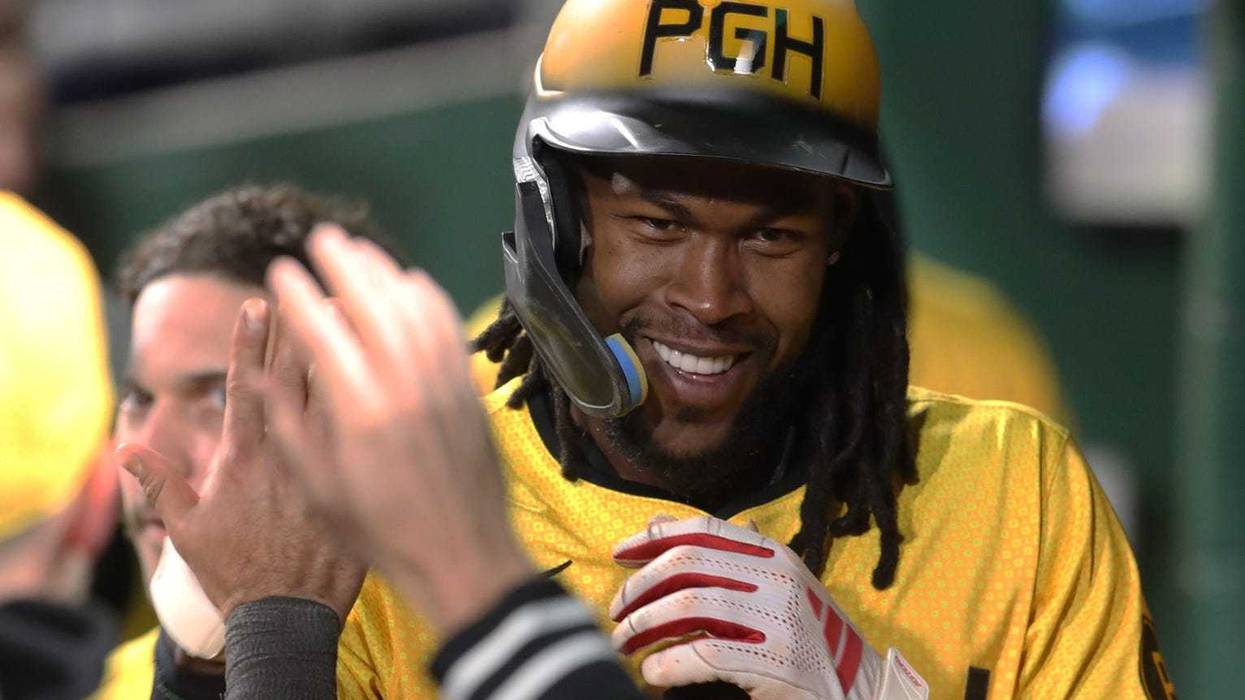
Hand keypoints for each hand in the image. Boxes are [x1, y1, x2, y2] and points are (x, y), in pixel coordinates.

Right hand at [117, 298, 365, 620]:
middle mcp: (292, 452)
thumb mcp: (187, 530)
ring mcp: (332, 466)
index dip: (250, 343)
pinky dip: (384, 391)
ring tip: (358, 306)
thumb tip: (126, 446)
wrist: (288, 616)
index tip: (259, 304)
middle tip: (317, 286)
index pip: (248, 385)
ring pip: (345, 395)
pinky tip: (396, 361)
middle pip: (301, 377)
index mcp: (247, 456)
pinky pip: (378, 427)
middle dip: (306, 327)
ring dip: (350, 349)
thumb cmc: (238, 572)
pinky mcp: (363, 481)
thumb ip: (160, 482)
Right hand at [262, 224, 533, 635]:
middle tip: (321, 238)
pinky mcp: (470, 391)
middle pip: (371, 304)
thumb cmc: (380, 531)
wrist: (461, 554)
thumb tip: (259, 375)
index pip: (322, 332)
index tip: (280, 271)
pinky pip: (449, 328)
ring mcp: (444, 385)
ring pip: (414, 308)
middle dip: (343, 263)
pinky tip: (412, 285)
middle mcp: (404, 388)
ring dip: (385, 273)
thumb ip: (289, 426)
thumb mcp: (318, 489)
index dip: (298, 296)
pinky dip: (428, 298)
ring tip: (360, 251)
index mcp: (359, 412)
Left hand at [609, 516, 888, 699]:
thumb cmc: (809, 637)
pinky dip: (670, 663)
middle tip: (616, 611)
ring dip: (645, 624)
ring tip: (623, 643)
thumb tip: (661, 522)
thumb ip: (722, 556)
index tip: (618, 555)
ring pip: (690, 605)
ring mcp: (781, 618)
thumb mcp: (774, 586)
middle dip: (640, 587)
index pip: (702, 530)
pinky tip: (652, 671)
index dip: (654, 539)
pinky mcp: (779, 662)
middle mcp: (778, 577)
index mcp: (773, 555)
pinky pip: (707, 655)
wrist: (862, 688)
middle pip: (687, 564)